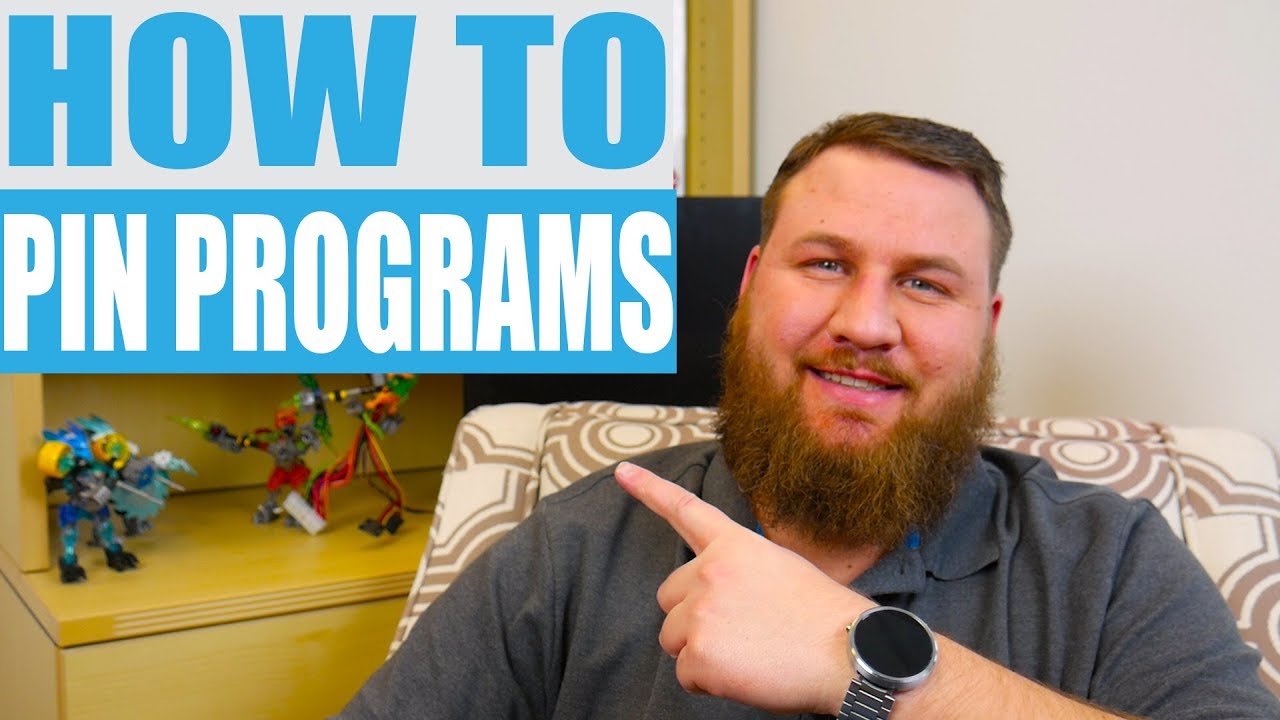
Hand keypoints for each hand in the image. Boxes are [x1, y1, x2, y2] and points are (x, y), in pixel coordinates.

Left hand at [614, 461, 872, 714]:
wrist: (850, 654)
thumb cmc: (824, 618)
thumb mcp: (781, 568)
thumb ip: (738, 570)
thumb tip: (714, 594)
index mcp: (734, 545)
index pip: (685, 510)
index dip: (649, 489)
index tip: (622, 471)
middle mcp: (710, 571)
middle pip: (670, 597)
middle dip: (694, 617)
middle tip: (742, 630)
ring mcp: (701, 612)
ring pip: (673, 638)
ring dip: (701, 651)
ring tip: (751, 651)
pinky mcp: (699, 653)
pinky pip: (686, 675)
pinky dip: (710, 683)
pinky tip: (748, 672)